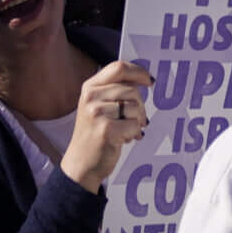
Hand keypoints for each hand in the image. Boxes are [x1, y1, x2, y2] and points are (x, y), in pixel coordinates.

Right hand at [60, 59, 153, 190]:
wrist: (81, 164)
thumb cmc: (94, 133)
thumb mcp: (97, 106)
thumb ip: (115, 90)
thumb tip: (144, 79)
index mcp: (90, 87)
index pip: (119, 67)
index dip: (139, 72)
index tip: (150, 81)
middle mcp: (91, 97)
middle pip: (132, 90)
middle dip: (141, 106)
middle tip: (138, 119)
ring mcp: (97, 113)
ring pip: (135, 107)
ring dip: (137, 121)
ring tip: (126, 131)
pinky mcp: (106, 129)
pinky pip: (135, 125)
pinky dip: (134, 133)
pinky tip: (124, 139)